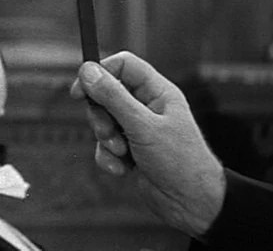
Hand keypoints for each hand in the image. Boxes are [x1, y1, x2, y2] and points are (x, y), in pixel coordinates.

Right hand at [70, 51, 224, 237]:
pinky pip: (105, 146)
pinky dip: (109, 158)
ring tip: (122, 153)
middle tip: (107, 131)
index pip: (123, 66)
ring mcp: (138, 128)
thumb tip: (88, 71)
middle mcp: (147, 106)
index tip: (80, 90)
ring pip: (103, 121)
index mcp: (157, 92)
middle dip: (101, 116)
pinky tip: (124, 169)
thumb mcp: (143, 126)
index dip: (100, 73)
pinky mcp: (130, 150)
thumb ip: (113, 97)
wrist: (192, 205)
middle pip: (107, 94)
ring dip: (106, 140)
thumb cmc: (181, 162)